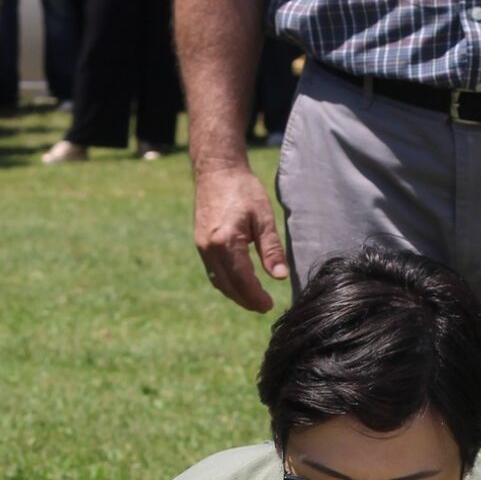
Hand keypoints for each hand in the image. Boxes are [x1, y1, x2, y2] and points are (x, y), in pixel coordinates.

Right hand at [192, 160, 289, 311]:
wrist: (216, 171)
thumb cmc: (243, 190)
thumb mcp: (263, 218)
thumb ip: (271, 249)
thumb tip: (280, 276)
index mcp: (226, 242)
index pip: (242, 279)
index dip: (255, 296)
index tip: (269, 306)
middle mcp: (210, 248)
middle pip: (228, 286)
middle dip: (246, 300)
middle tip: (264, 307)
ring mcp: (202, 247)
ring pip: (218, 281)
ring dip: (236, 295)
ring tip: (253, 300)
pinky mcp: (200, 244)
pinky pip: (213, 272)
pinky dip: (226, 283)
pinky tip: (239, 285)